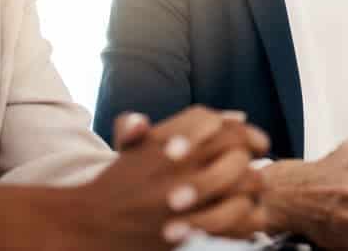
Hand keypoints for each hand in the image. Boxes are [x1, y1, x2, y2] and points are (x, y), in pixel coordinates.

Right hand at [75, 105, 270, 248]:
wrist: (90, 225)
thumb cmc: (120, 183)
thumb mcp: (138, 146)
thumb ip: (186, 126)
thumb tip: (238, 117)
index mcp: (166, 141)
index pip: (218, 125)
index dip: (243, 132)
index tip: (258, 142)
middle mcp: (175, 167)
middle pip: (234, 154)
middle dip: (249, 160)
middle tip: (256, 167)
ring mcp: (183, 200)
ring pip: (239, 187)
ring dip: (250, 187)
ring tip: (250, 192)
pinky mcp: (187, 231)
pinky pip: (233, 220)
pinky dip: (244, 217)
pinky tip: (243, 215)